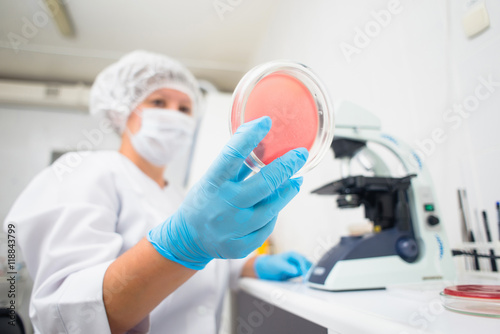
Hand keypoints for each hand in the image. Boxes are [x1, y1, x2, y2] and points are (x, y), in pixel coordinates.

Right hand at [147, 117, 307, 269]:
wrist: (187, 239)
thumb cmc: (203, 202)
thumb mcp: (211, 179)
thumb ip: (235, 165)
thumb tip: (260, 138)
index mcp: (212, 184)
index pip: (232, 155)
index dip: (250, 136)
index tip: (266, 122)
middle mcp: (223, 206)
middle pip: (264, 184)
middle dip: (287, 166)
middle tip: (300, 155)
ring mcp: (232, 228)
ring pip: (272, 208)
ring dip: (288, 191)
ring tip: (296, 179)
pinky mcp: (240, 246)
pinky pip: (267, 228)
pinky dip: (273, 214)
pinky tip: (276, 205)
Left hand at [254, 251, 311, 280]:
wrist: (267, 270)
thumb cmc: (271, 264)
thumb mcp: (278, 264)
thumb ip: (287, 267)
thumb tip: (296, 270)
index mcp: (293, 255)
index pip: (302, 260)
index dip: (304, 266)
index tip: (305, 273)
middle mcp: (297, 260)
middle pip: (307, 264)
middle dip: (310, 270)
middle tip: (310, 278)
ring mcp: (298, 266)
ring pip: (307, 269)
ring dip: (309, 274)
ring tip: (310, 281)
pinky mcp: (297, 272)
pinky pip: (304, 275)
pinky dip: (306, 278)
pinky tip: (306, 282)